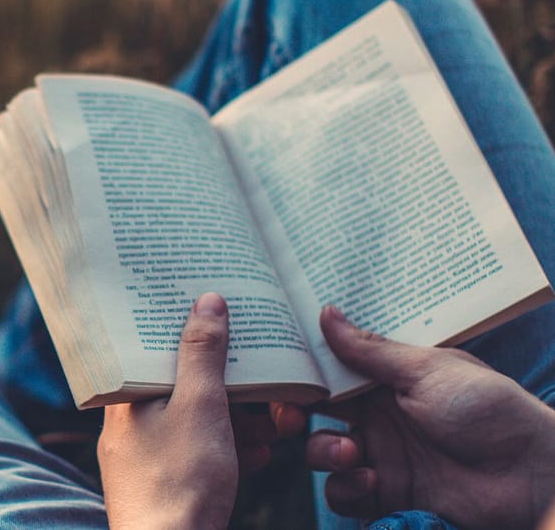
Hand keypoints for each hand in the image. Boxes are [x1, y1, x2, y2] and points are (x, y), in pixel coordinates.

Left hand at [97, 293, 303, 528]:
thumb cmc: (179, 482)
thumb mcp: (199, 406)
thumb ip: (203, 353)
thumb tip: (207, 301)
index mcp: (124, 397)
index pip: (151, 346)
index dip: (186, 328)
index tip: (218, 315)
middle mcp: (128, 424)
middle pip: (182, 384)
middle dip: (231, 383)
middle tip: (268, 376)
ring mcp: (146, 457)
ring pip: (197, 421)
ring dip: (240, 417)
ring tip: (281, 418)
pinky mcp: (166, 485)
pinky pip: (200, 453)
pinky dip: (231, 448)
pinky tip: (262, 450)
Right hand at [306, 306, 554, 529]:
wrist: (530, 474)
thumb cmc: (488, 409)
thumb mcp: (427, 369)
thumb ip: (370, 350)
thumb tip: (325, 312)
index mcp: (385, 378)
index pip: (330, 369)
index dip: (303, 368)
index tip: (278, 368)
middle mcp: (376, 415)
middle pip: (315, 411)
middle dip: (295, 411)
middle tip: (291, 415)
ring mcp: (379, 455)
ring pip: (321, 452)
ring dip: (324, 450)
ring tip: (351, 451)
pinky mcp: (386, 493)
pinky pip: (343, 492)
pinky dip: (347, 486)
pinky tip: (372, 480)